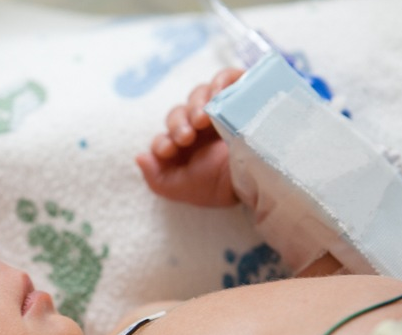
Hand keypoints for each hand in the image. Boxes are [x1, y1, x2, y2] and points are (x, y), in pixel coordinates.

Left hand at [136, 68, 245, 207]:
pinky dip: (220, 81)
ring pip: (199, 94)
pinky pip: (227, 77)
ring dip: (196, 104)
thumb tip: (140, 156)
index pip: (165, 135)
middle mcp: (200, 126)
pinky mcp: (241, 94)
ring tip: (202, 120)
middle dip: (178, 124)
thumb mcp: (184, 189)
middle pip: (180, 112)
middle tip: (187, 136)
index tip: (168, 150)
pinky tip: (218, 95)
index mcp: (185, 147)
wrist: (262, 181)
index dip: (163, 140)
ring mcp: (221, 109)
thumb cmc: (222, 186)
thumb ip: (157, 179)